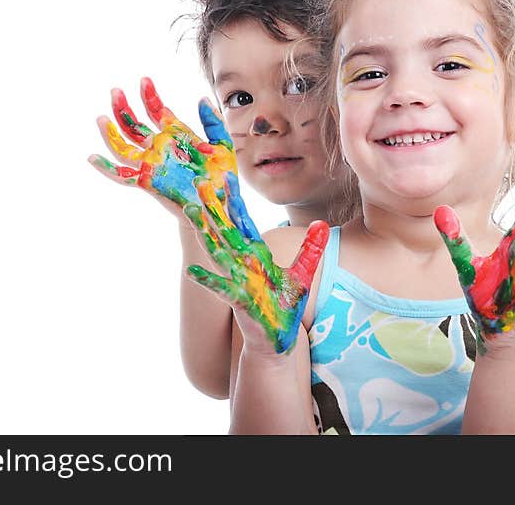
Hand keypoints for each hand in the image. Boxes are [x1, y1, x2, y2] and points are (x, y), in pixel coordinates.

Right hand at [88, 77, 236, 211]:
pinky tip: (92, 158)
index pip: (156, 111)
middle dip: (124, 108)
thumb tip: (202, 99)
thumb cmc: (222, 176)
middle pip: (135, 125)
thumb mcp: (222, 145)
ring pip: (124, 146)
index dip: (149, 96)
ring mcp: (152, 163)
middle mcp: (160, 147)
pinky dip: (106, 168)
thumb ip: (213, 122)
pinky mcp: (148, 180)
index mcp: (176, 135)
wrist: (219, 203)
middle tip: (115, 91)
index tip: (144, 80)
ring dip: (111, 133)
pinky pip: (123, 174)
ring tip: (101, 118)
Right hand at [184, 176, 327, 353]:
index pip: (244, 221)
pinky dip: (207, 280)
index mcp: (256, 254)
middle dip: (214, 207)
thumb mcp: (303, 272)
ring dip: (205, 232)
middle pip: (225, 230)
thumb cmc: (286, 304)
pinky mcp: (239, 301)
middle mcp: (243, 262)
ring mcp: (238, 280)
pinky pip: (221, 288)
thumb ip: (311, 247)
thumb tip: (323, 223)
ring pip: (218, 251)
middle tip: (199, 184)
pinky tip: (192, 271)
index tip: (227, 177)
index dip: (236, 200)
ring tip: (192, 213)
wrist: (278, 338)